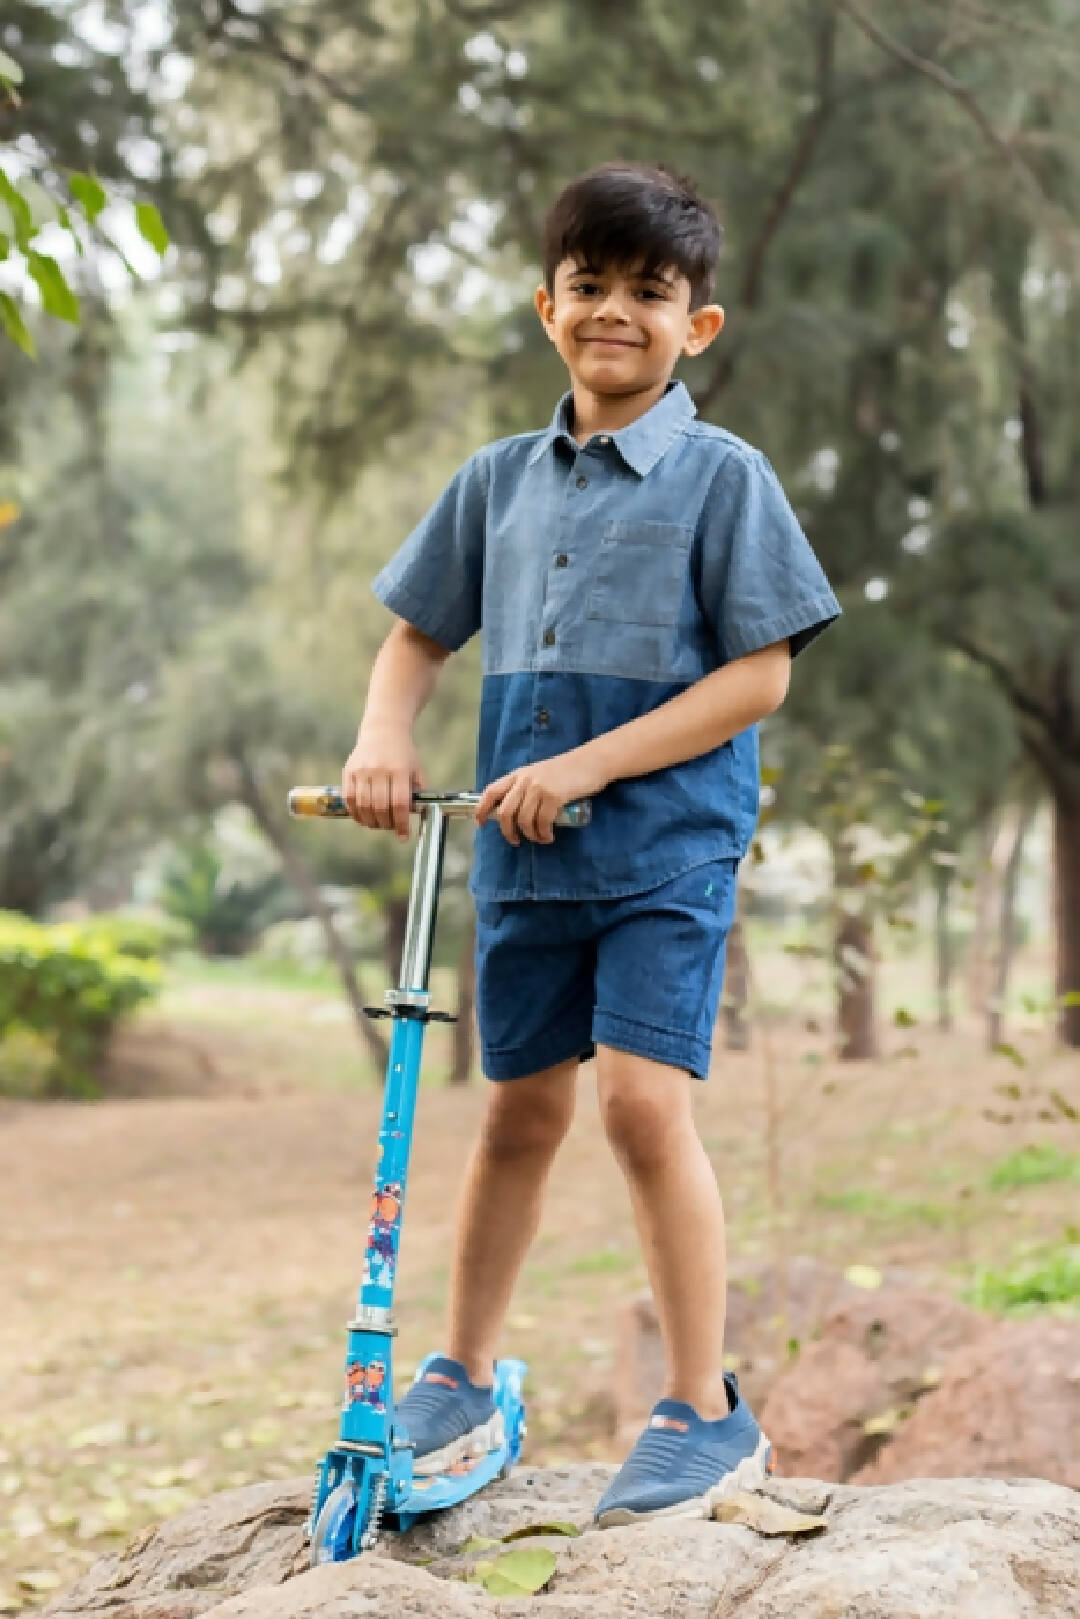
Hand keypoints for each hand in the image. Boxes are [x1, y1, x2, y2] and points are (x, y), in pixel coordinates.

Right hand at [342, 723, 427, 841]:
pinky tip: (363, 818)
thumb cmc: (403, 754)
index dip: (400, 823)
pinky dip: (355, 813)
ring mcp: (362, 770)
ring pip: (362, 805)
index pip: (399, 803)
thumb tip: (416, 818)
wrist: (383, 730)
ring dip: (370, 821)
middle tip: (390, 827)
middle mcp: (379, 770)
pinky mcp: (349, 771)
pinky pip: (348, 799)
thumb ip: (418, 793)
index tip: (403, 836)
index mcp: (399, 770)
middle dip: (385, 824)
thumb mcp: (417, 770)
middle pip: (379, 807)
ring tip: (377, 824)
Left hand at [475, 748, 604, 844]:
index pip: (491, 791)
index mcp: (518, 774)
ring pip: (524, 820)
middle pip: (506, 812)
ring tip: (540, 839)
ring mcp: (539, 787)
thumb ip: (526, 788)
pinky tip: (548, 836)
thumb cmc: (567, 771)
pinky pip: (542, 822)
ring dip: (530, 835)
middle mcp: (525, 780)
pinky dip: (544, 834)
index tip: (480, 823)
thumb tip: (515, 813)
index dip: (482, 809)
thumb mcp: (539, 774)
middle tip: (515, 841)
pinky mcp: (554, 796)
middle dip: (508, 831)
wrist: (592, 761)